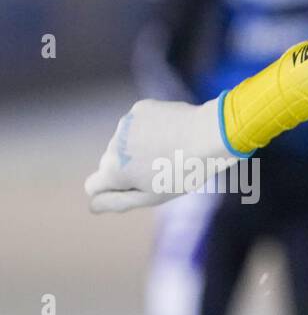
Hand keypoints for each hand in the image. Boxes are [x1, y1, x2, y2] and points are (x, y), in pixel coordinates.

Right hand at [84, 96, 240, 212]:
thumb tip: (92, 205)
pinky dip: (150, 130)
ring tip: (170, 152)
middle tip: (161, 172)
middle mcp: (112, 145)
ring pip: (125, 143)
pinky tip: (172, 134)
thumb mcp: (151, 195)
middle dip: (128, 169)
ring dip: (139, 149)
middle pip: (110, 163)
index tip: (136, 188)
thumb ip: (118, 201)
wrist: (208, 135)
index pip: (93, 186)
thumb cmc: (183, 172)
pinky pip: (139, 124)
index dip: (113, 191)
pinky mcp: (140, 109)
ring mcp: (125, 124)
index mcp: (113, 170)